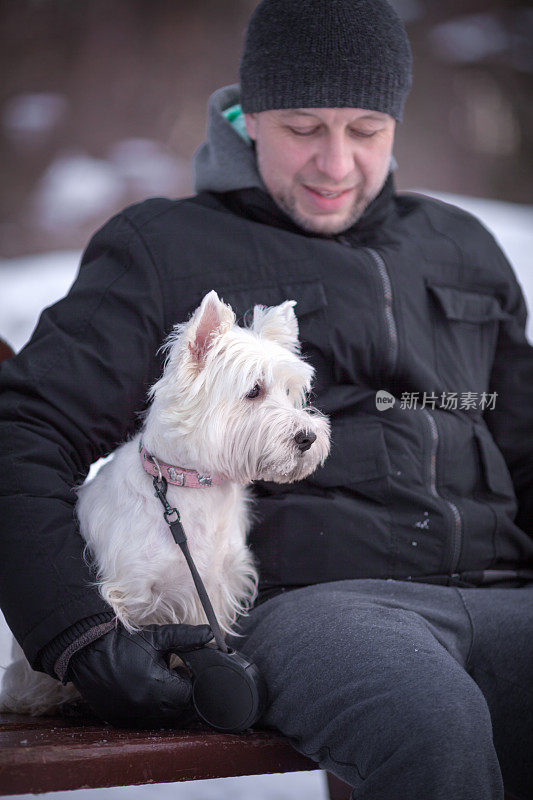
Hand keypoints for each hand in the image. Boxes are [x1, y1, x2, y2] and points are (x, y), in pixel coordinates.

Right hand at [66, 622, 212, 727]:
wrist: (86, 651)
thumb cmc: (123, 643)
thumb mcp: (158, 636)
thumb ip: (187, 636)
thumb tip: (210, 634)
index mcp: (158, 687)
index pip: (189, 695)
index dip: (189, 682)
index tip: (181, 669)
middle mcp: (146, 707)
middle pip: (178, 711)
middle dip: (180, 695)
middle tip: (171, 676)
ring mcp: (131, 717)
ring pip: (161, 721)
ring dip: (166, 706)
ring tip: (158, 684)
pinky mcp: (119, 720)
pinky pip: (143, 724)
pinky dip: (148, 713)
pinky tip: (143, 693)